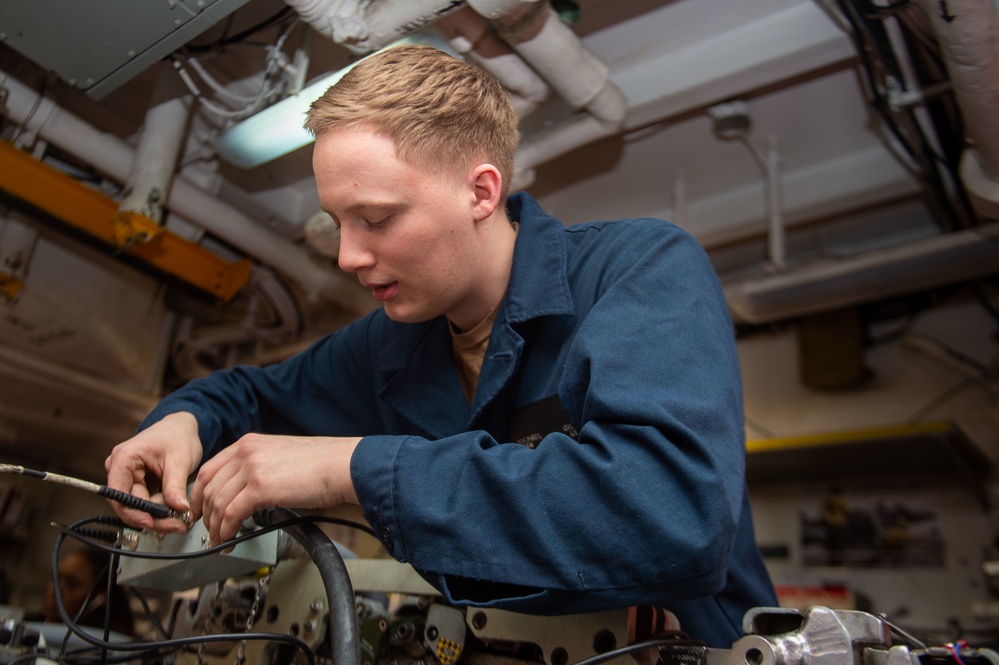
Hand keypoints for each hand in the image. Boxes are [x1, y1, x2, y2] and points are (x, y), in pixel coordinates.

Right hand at [104, 412, 202, 531]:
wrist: (181, 428)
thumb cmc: (177, 436)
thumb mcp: (179, 460)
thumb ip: (176, 485)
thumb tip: (179, 508)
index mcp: (124, 458)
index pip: (119, 495)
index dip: (133, 512)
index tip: (151, 522)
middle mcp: (120, 468)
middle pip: (128, 504)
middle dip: (152, 517)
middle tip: (176, 525)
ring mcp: (127, 477)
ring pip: (138, 506)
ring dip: (158, 515)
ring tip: (179, 519)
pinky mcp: (137, 484)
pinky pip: (145, 502)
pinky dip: (159, 509)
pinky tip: (174, 513)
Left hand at [190, 434, 359, 546]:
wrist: (342, 465)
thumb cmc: (321, 464)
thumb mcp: (280, 456)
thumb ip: (259, 468)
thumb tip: (246, 495)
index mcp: (249, 443)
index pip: (209, 470)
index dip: (200, 495)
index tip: (200, 511)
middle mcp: (246, 452)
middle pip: (209, 488)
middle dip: (205, 515)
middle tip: (210, 532)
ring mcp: (252, 468)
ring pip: (217, 504)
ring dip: (215, 528)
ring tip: (221, 542)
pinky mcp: (260, 488)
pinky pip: (231, 515)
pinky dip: (227, 531)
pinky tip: (230, 540)